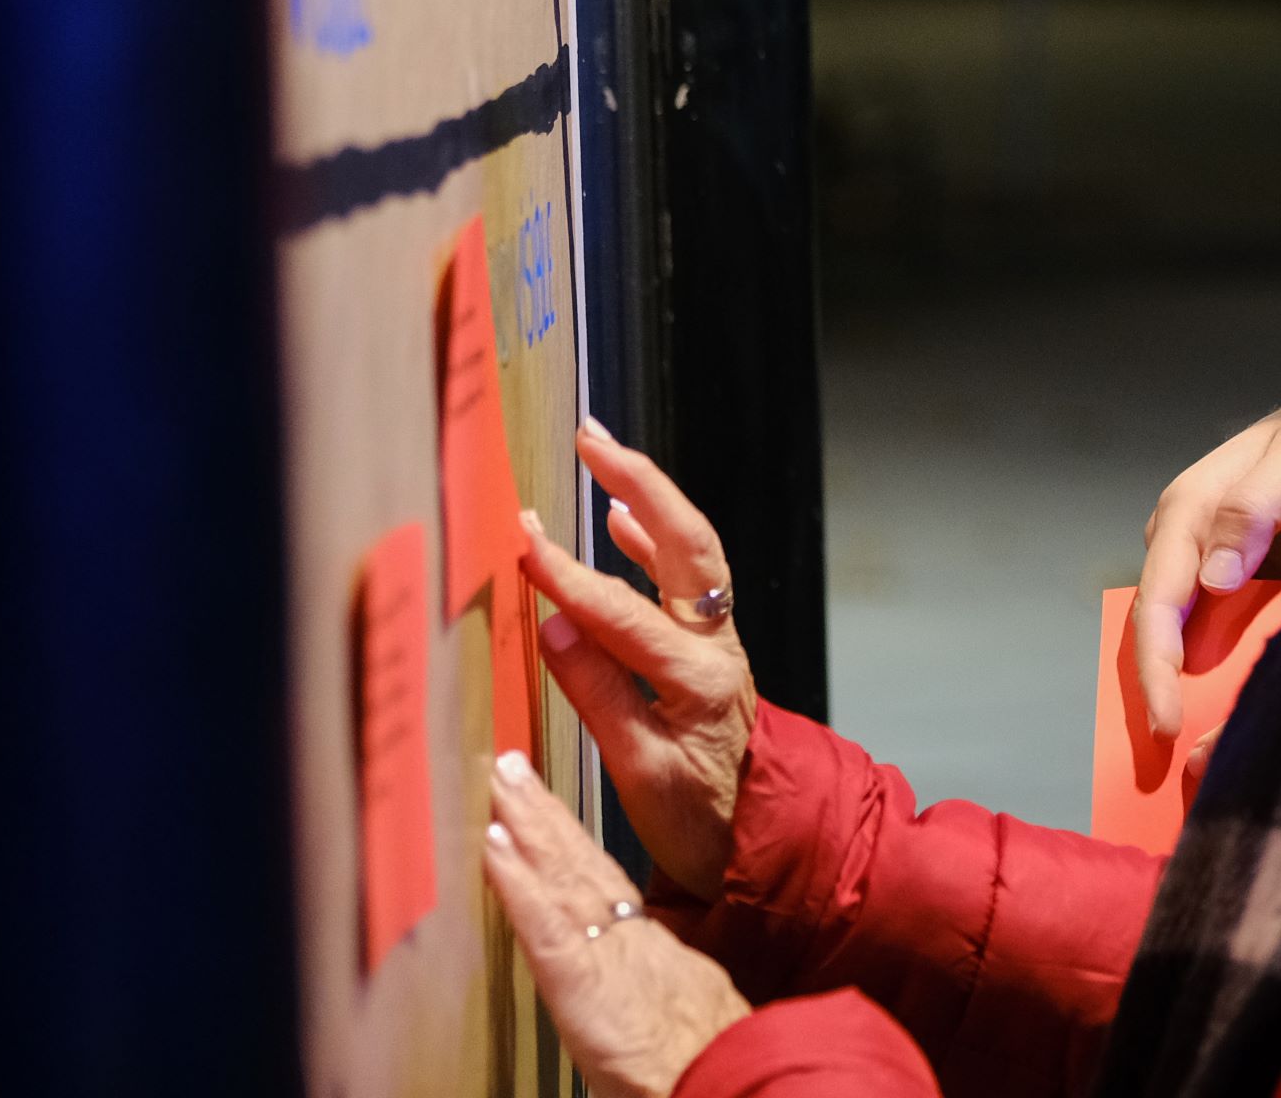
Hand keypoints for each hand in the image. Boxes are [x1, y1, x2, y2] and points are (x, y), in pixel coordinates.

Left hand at [483, 746, 751, 1097]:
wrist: (721, 1076)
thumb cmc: (703, 1057)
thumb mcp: (688, 1007)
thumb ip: (660, 983)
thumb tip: (654, 985)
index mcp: (649, 945)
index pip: (603, 881)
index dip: (573, 841)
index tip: (548, 806)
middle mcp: (626, 935)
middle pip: (580, 861)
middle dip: (544, 811)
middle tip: (513, 767)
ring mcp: (602, 951)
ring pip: (561, 876)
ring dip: (527, 823)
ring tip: (501, 784)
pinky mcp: (579, 979)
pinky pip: (542, 923)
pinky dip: (517, 880)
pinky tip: (496, 846)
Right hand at [521, 419, 755, 899]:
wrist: (757, 842)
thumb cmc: (698, 820)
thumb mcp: (641, 774)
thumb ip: (599, 696)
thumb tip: (552, 624)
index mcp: (699, 679)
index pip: (625, 615)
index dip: (569, 578)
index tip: (523, 543)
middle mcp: (715, 646)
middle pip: (685, 545)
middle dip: (639, 482)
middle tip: (592, 438)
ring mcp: (717, 640)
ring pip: (688, 550)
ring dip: (648, 497)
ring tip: (602, 454)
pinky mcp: (709, 645)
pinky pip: (686, 574)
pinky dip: (652, 539)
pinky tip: (619, 517)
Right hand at [1132, 389, 1280, 737]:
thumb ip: (1257, 511)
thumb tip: (1211, 579)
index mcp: (1189, 511)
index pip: (1158, 600)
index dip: (1157, 664)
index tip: (1169, 723)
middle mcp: (1189, 541)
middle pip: (1160, 628)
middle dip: (1161, 692)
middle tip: (1178, 757)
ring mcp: (1213, 564)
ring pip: (1185, 638)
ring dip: (1185, 690)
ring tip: (1200, 754)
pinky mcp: (1242, 583)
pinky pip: (1218, 635)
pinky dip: (1218, 674)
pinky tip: (1229, 714)